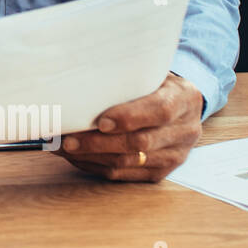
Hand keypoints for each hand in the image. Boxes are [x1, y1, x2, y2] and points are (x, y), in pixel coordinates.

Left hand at [55, 73, 203, 181]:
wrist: (181, 107)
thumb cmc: (155, 84)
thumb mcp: (150, 73)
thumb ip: (128, 78)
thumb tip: (80, 81)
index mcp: (184, 99)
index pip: (159, 111)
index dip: (130, 117)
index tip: (101, 121)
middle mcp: (184, 130)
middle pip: (141, 143)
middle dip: (99, 143)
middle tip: (68, 140)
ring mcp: (175, 156)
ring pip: (129, 162)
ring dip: (91, 157)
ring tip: (62, 148)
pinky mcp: (159, 172)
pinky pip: (124, 174)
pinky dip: (95, 166)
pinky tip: (75, 157)